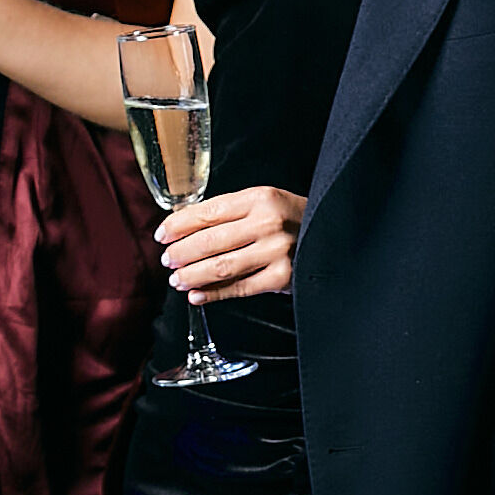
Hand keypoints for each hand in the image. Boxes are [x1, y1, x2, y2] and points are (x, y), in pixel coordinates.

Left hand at [160, 187, 305, 304]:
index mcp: (260, 198)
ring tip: (177, 280)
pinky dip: (213, 294)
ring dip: (192, 275)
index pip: (208, 213)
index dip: (178, 225)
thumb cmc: (292, 219)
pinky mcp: (282, 278)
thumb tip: (183, 226)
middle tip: (167, 261)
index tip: (162, 235)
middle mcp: (268, 223)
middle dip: (181, 253)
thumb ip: (230, 212)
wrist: (333, 237)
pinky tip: (197, 295)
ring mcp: (276, 251)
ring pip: (221, 266)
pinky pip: (239, 288)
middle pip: (210, 241)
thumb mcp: (265, 203)